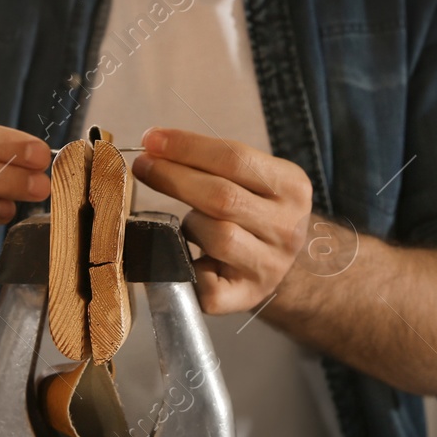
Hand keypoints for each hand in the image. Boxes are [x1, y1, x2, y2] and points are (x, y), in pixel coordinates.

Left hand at [129, 127, 312, 313]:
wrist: (281, 263)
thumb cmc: (254, 211)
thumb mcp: (251, 178)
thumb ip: (211, 161)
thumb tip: (154, 146)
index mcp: (292, 187)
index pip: (235, 158)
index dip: (187, 147)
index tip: (151, 139)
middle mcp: (287, 227)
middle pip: (224, 197)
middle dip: (174, 178)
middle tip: (143, 166)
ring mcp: (269, 266)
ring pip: (219, 237)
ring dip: (189, 224)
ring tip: (183, 222)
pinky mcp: (246, 296)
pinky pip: (206, 284)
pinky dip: (185, 267)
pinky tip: (180, 256)